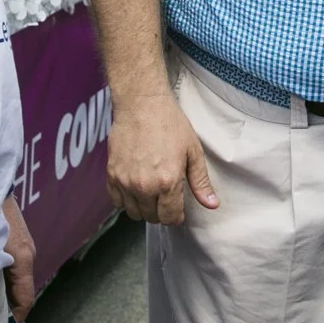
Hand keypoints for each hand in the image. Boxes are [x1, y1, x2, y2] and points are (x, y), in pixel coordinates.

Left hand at [2, 197, 35, 321]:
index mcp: (23, 258)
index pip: (25, 299)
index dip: (17, 318)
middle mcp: (27, 253)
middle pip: (21, 289)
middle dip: (9, 307)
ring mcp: (22, 244)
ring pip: (16, 277)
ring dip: (3, 291)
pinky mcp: (14, 238)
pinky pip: (11, 265)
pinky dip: (1, 277)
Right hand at [107, 93, 218, 223]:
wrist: (142, 104)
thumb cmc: (170, 124)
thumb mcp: (193, 151)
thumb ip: (200, 181)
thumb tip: (212, 205)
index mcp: (168, 181)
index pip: (170, 217)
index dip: (176, 216)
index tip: (177, 210)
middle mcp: (144, 186)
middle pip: (152, 217)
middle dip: (161, 212)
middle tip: (165, 198)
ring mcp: (125, 181)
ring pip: (133, 213)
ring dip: (143, 208)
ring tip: (150, 194)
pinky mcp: (111, 174)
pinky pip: (116, 201)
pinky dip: (125, 200)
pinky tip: (134, 189)